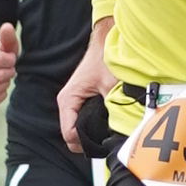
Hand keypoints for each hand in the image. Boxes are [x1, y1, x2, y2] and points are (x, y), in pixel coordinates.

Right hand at [58, 34, 113, 151]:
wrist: (106, 43)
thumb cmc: (105, 59)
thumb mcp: (111, 85)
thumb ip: (112, 107)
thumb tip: (118, 128)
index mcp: (68, 100)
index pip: (69, 134)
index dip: (86, 142)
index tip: (103, 140)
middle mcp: (66, 103)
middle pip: (71, 137)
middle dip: (89, 141)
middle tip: (108, 139)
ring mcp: (72, 104)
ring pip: (77, 132)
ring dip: (91, 134)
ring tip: (108, 131)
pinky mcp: (79, 103)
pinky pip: (82, 123)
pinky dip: (93, 127)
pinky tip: (106, 125)